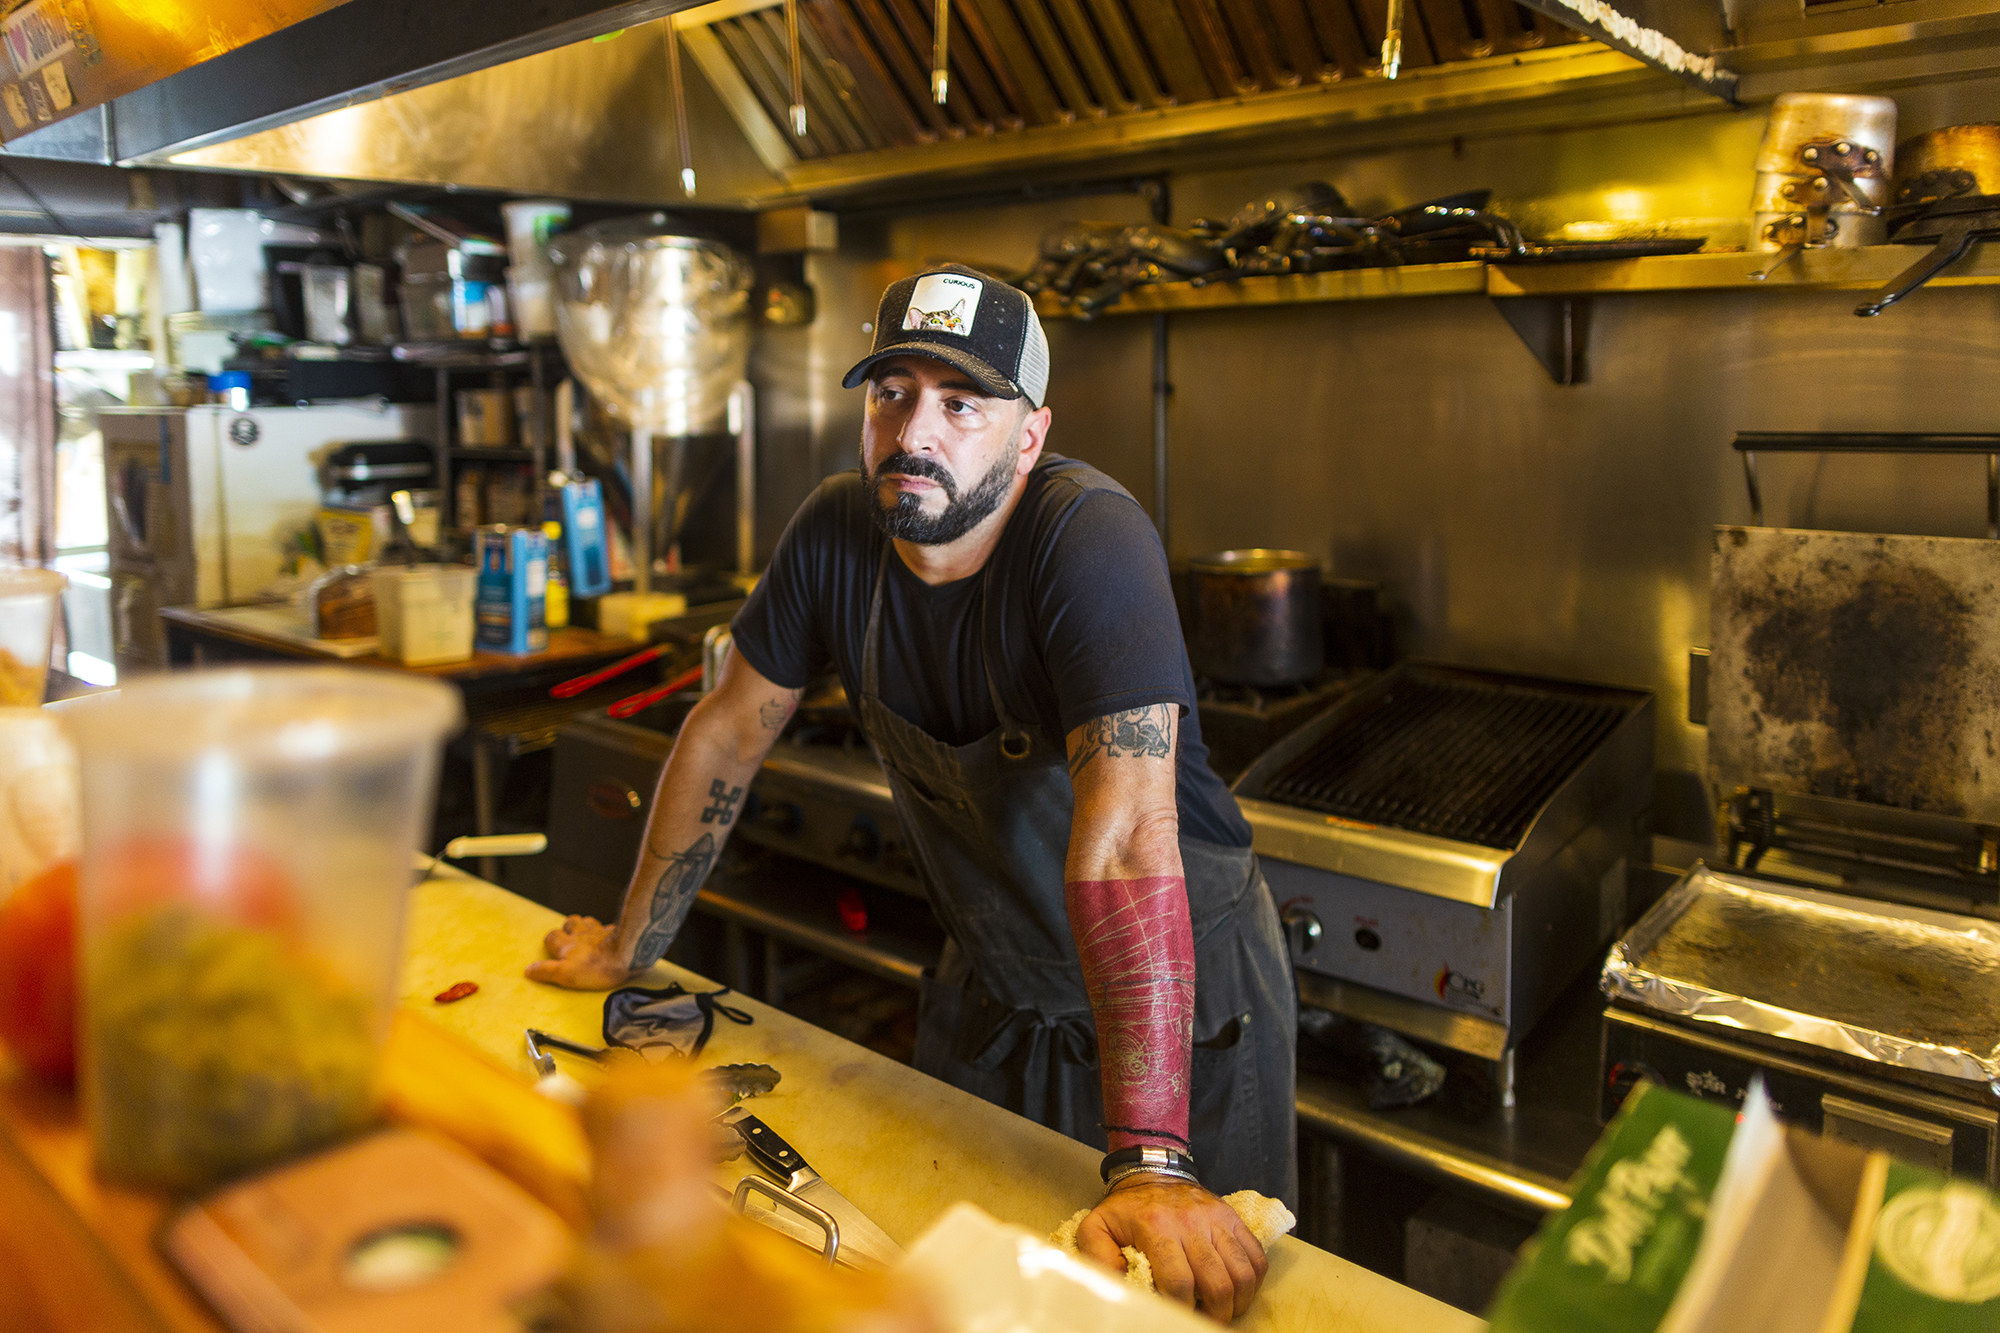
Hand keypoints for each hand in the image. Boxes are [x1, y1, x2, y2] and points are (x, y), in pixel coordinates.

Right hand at [525, 914, 637, 989]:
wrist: (629, 953)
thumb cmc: (596, 967)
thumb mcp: (566, 975)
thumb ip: (546, 971)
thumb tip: (528, 970)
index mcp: (568, 944)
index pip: (552, 936)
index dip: (551, 941)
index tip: (552, 948)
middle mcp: (582, 934)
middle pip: (571, 922)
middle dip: (568, 928)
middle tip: (570, 938)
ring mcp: (600, 930)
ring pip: (588, 921)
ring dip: (585, 926)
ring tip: (587, 935)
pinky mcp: (617, 932)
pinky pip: (609, 927)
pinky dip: (606, 931)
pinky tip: (610, 937)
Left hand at [1075, 1174, 1267, 1320]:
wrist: (1153, 1171)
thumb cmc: (1125, 1209)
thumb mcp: (1097, 1227)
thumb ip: (1098, 1257)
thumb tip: (1118, 1285)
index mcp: (1156, 1229)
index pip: (1179, 1282)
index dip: (1182, 1309)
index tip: (1178, 1317)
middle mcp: (1190, 1223)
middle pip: (1217, 1283)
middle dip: (1215, 1313)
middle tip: (1205, 1321)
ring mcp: (1216, 1220)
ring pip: (1242, 1273)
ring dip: (1237, 1302)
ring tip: (1224, 1310)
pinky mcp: (1233, 1218)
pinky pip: (1257, 1255)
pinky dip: (1254, 1280)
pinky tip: (1238, 1290)